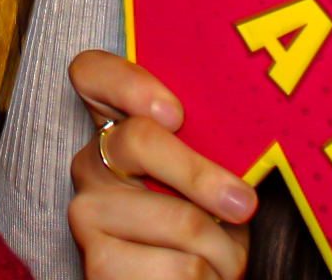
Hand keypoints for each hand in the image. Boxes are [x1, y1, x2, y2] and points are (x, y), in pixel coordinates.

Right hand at [68, 51, 254, 279]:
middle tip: (243, 204)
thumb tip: (242, 147)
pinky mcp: (98, 265)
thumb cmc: (208, 227)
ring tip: (222, 259)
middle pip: (140, 140)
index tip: (174, 113)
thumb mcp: (211, 179)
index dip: (128, 82)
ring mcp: (88, 213)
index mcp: (118, 128)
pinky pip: (179, 266)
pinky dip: (209, 278)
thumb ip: (211, 150)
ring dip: (222, 249)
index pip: (92, 72)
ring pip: (178, 218)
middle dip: (202, 176)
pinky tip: (203, 278)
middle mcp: (92, 164)